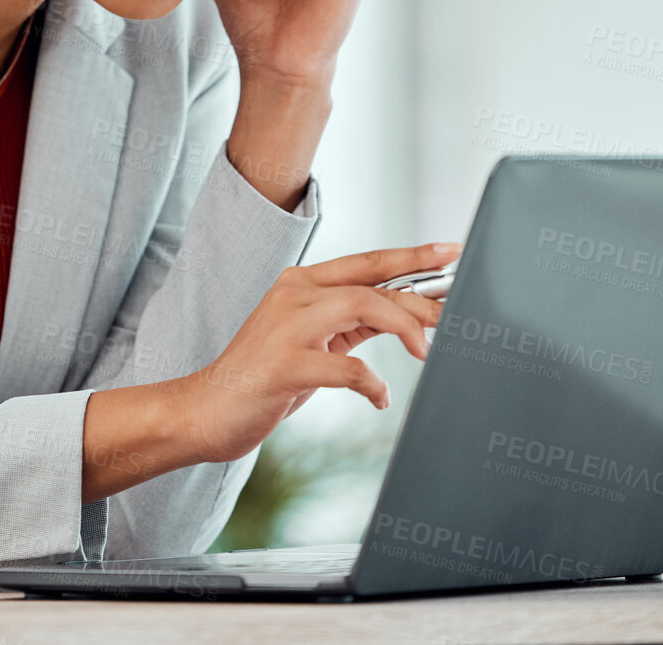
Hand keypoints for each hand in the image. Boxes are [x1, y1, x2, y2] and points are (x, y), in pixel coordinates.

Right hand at [174, 242, 460, 464]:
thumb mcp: (312, 340)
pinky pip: (345, 367)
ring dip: (403, 327)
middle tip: (456, 315)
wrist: (205, 410)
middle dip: (420, 296)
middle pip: (370, 281)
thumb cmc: (264, 378)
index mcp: (301, 284)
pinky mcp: (283, 366)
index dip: (412, 256)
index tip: (451, 252)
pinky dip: (372, 383)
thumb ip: (351, 322)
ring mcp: (286, 328)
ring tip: (425, 352)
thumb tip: (407, 316)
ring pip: (361, 306)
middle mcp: (294, 295)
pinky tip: (381, 398)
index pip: (367, 262)